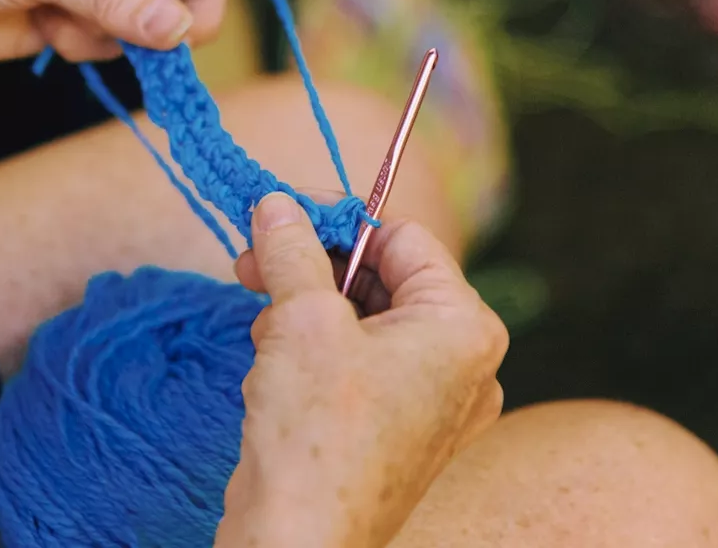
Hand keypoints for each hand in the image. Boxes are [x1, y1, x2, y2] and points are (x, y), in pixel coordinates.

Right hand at [215, 192, 507, 547]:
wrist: (299, 539)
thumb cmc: (316, 432)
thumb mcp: (300, 318)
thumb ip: (292, 249)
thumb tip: (276, 204)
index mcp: (465, 326)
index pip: (404, 238)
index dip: (337, 220)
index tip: (280, 215)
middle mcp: (464, 364)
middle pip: (386, 279)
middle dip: (314, 268)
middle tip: (252, 262)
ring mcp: (434, 403)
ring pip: (367, 322)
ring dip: (308, 311)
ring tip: (264, 328)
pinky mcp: (400, 432)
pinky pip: (362, 365)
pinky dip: (317, 353)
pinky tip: (275, 365)